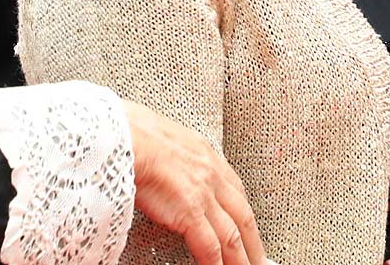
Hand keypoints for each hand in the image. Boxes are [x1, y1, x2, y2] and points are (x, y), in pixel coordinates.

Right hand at [122, 99, 265, 264]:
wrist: (129, 137)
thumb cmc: (137, 137)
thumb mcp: (169, 141)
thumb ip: (178, 158)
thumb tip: (168, 168)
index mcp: (209, 158)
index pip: (236, 193)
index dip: (244, 215)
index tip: (250, 230)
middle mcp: (214, 176)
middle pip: (243, 216)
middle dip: (254, 242)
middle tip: (261, 261)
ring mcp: (205, 195)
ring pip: (233, 235)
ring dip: (243, 258)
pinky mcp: (190, 212)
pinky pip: (210, 246)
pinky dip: (217, 264)